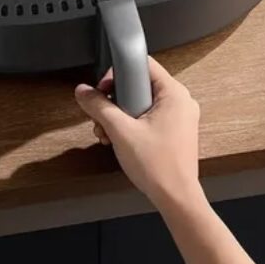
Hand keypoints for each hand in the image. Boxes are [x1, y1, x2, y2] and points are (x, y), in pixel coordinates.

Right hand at [75, 57, 204, 212]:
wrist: (176, 199)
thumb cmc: (160, 168)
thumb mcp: (120, 131)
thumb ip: (99, 107)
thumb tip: (84, 91)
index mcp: (174, 94)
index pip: (143, 64)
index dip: (118, 73)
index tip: (104, 89)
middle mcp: (180, 102)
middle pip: (139, 85)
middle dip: (115, 101)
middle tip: (103, 116)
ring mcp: (179, 118)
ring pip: (141, 103)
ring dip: (120, 116)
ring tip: (108, 133)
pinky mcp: (175, 132)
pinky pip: (149, 118)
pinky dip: (131, 125)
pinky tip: (119, 140)